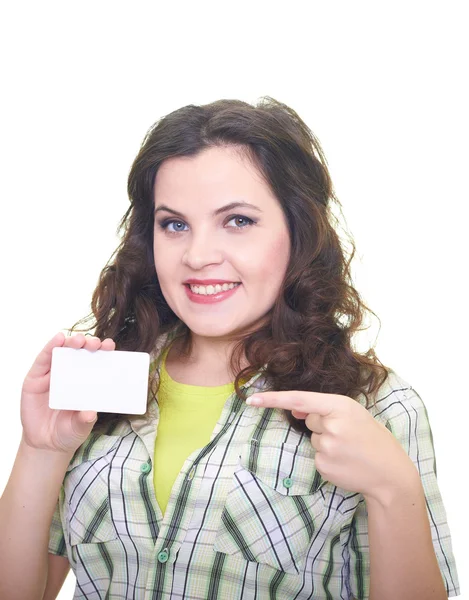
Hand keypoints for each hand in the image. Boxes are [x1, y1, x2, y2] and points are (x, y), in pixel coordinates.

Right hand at [21, 332, 115, 453]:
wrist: (45, 444)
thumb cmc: (68, 431)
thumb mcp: (80, 427)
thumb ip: (84, 420)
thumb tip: (90, 413)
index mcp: (86, 381)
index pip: (96, 361)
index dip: (103, 351)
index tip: (109, 346)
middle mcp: (70, 374)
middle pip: (80, 352)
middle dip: (88, 343)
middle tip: (95, 343)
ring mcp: (52, 374)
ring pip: (62, 351)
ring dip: (70, 342)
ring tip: (79, 340)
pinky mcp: (35, 378)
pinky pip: (43, 359)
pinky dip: (50, 346)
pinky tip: (58, 339)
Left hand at [246, 391, 416, 501]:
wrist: (390, 473)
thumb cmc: (371, 438)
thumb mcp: (352, 414)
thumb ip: (322, 409)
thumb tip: (293, 410)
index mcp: (341, 406)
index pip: (299, 399)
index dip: (273, 399)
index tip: (251, 399)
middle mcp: (332, 425)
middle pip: (308, 419)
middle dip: (321, 424)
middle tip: (347, 434)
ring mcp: (326, 447)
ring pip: (312, 438)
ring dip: (325, 441)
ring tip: (348, 449)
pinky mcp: (322, 466)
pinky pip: (315, 456)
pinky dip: (326, 458)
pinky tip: (344, 461)